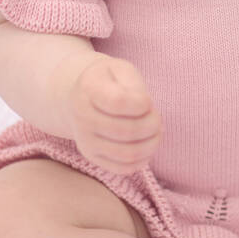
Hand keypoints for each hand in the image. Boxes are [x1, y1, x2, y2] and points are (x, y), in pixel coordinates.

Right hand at [61, 55, 161, 174]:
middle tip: (156, 117)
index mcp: (88, 88)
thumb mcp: (121, 70)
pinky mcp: (93, 158)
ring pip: (128, 153)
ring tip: (155, 131)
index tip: (147, 100)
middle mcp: (82, 117)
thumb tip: (146, 108)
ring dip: (151, 144)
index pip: (119, 102)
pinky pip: (123, 168)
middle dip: (152, 124)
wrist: (81, 98)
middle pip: (127, 130)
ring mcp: (85, 140)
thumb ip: (134, 84)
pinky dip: (143, 159)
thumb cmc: (109, 82)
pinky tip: (146, 144)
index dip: (143, 103)